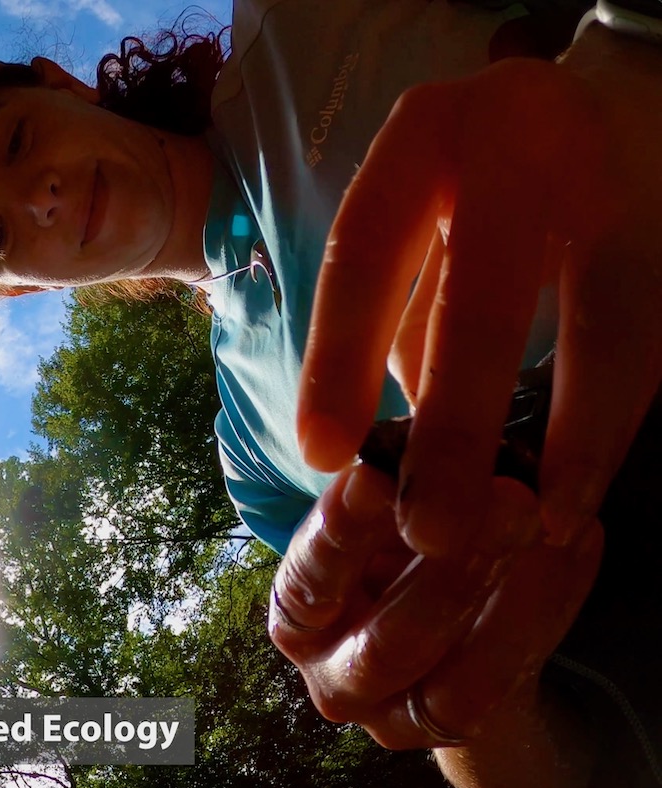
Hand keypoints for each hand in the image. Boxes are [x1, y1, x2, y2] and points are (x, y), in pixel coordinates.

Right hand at [269, 464, 601, 750]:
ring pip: (450, 683)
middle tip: (508, 495)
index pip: (312, 583)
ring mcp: (393, 715)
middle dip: (454, 568)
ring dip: (508, 598)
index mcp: (299, 616)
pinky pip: (506, 689)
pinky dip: (548, 614)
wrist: (451, 634)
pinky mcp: (455, 733)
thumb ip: (394, 484)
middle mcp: (333, 675)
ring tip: (548, 522)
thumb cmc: (403, 547)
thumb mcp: (385, 513)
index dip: (342, 533)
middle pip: (391, 641)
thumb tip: (423, 429)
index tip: (373, 478)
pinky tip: (577, 545)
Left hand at [297, 48, 661, 556]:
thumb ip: (398, 318)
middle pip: (484, 301)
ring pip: (602, 324)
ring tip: (531, 525)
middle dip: (455, 426)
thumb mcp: (419, 216)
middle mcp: (522, 145)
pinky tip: (578, 490)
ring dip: (567, 439)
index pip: (366, 254)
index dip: (338, 358)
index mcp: (423, 139)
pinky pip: (651, 337)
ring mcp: (616, 183)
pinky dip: (612, 421)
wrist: (616, 96)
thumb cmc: (479, 180)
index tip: (321, 454)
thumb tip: (385, 447)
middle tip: (428, 528)